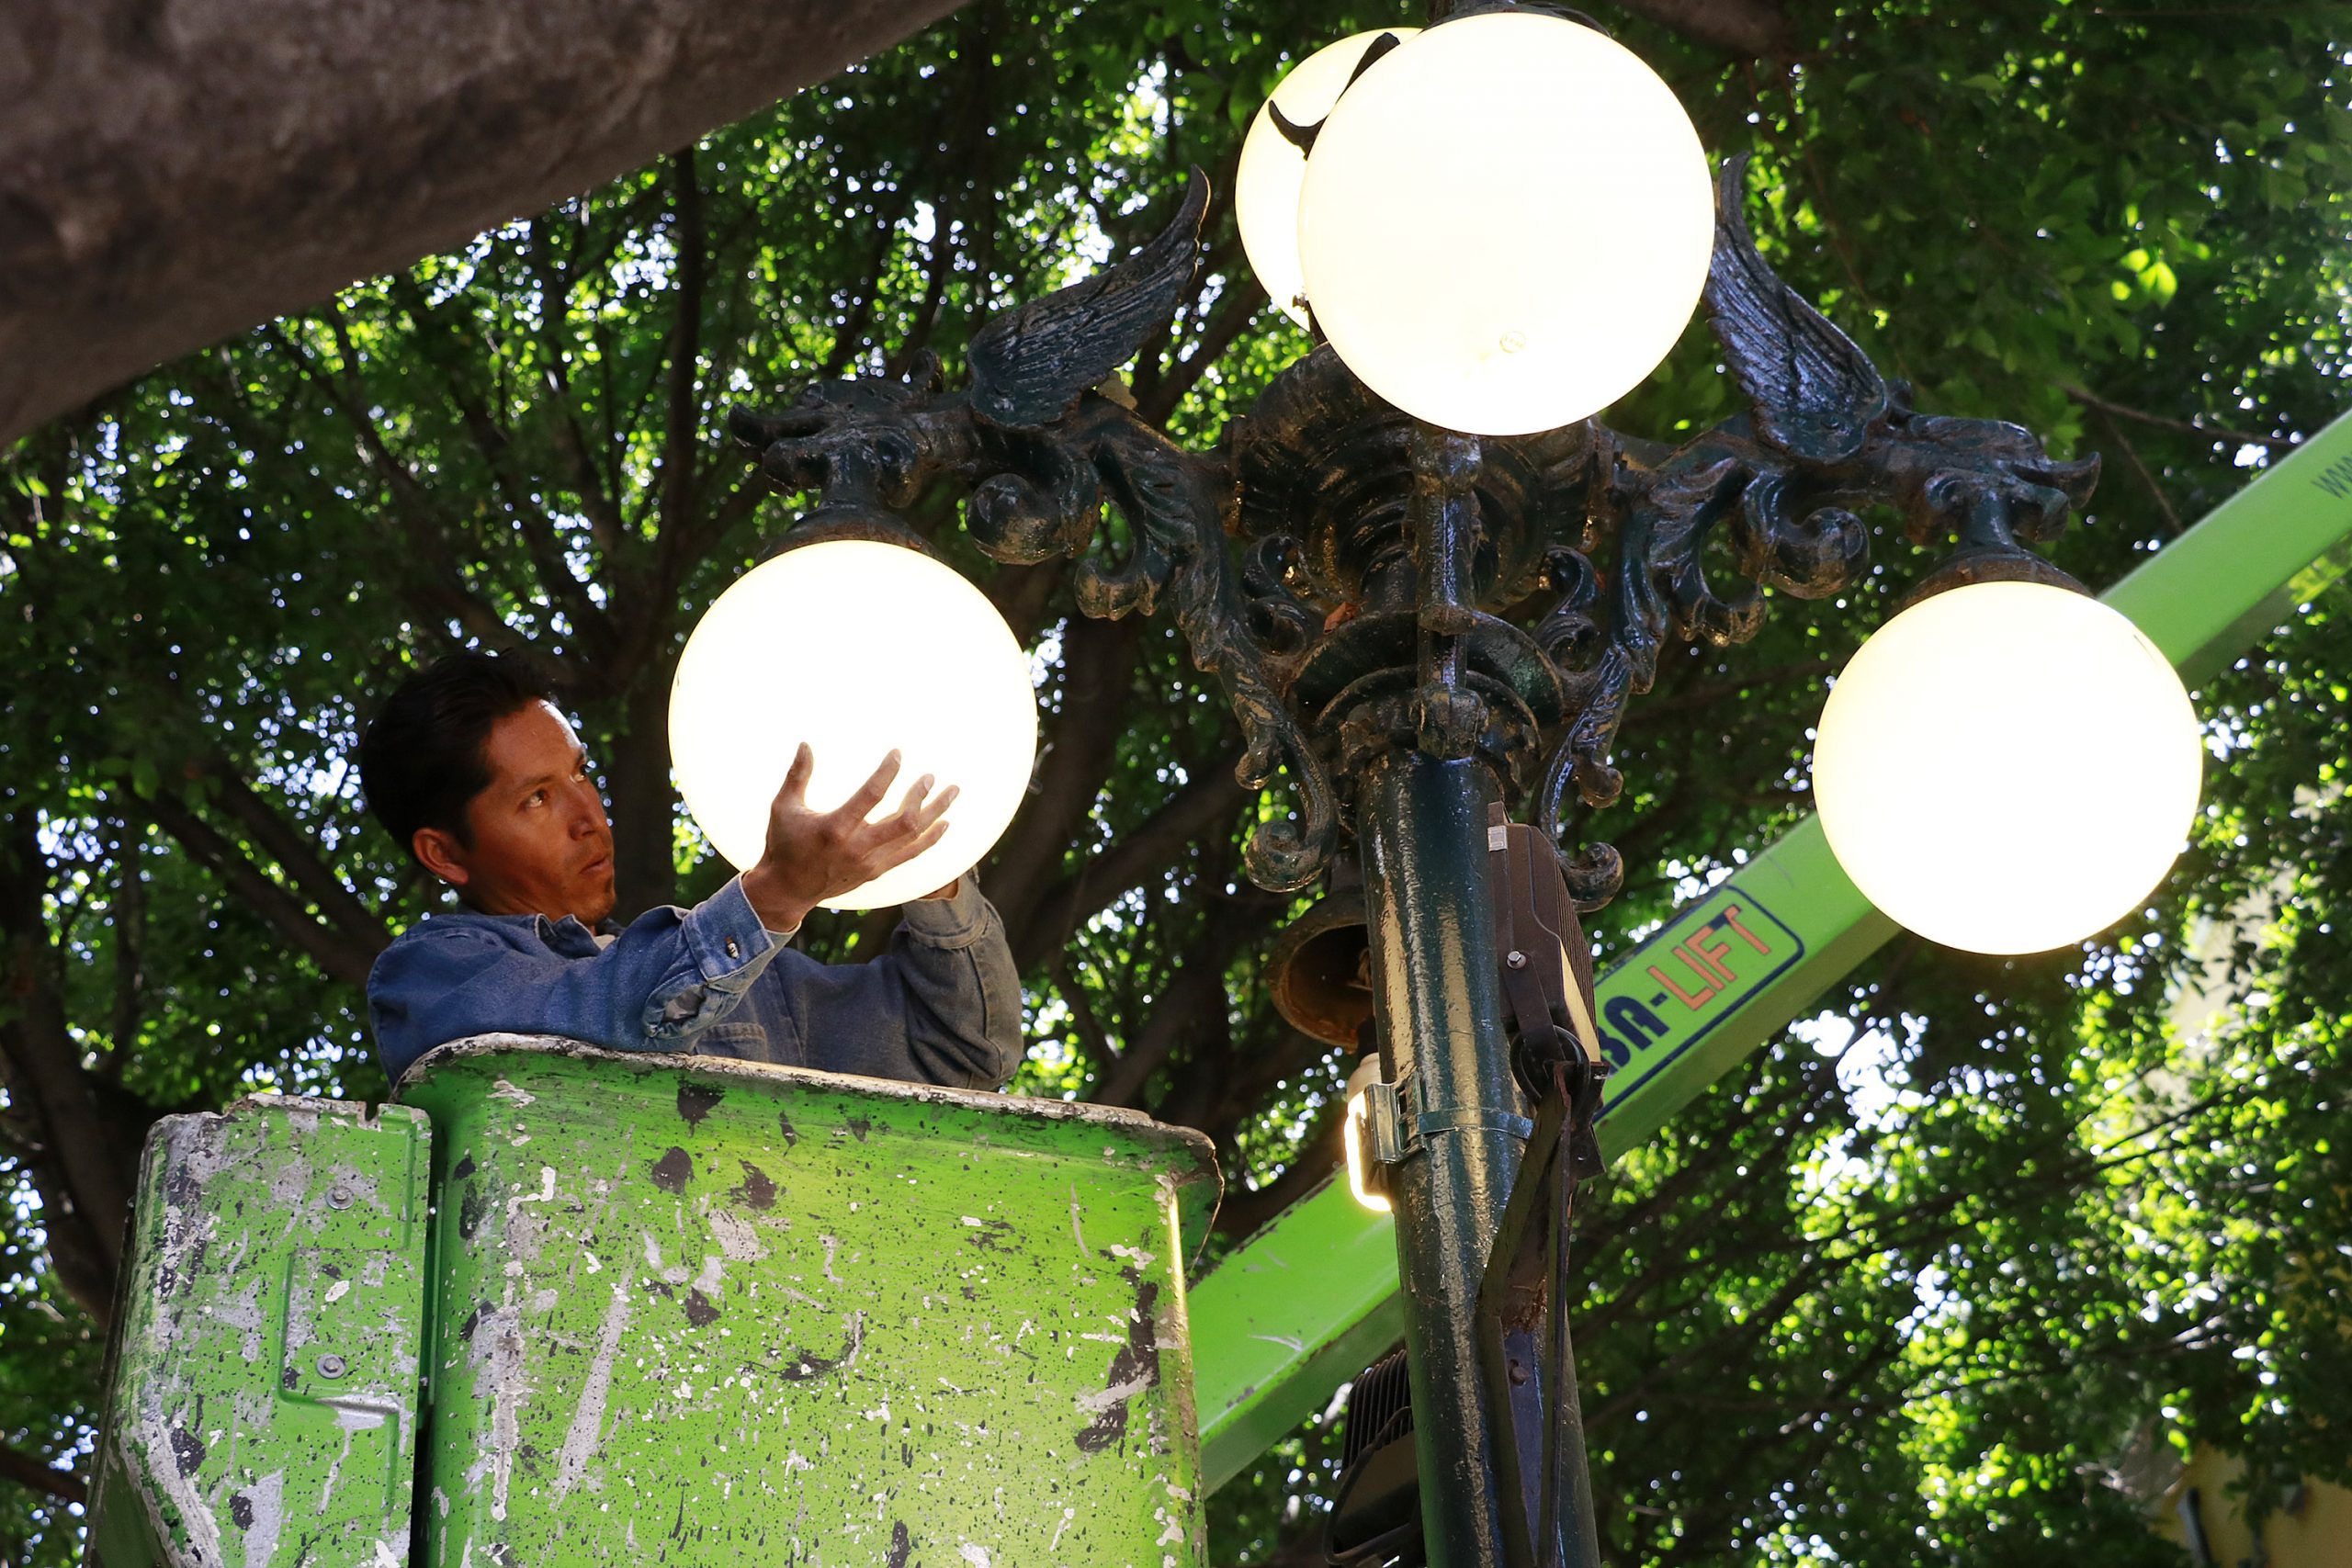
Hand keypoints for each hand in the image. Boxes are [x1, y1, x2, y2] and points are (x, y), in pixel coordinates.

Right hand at [740, 745, 957, 929]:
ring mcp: (871, 862)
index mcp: (836, 828)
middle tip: (931, 776)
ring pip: (913, 837)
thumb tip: (806, 744)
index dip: (888, 772)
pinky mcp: (876, 871)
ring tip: (952, 792)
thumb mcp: (784, 807)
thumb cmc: (783, 844)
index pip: (872, 795)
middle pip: (905, 820)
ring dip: (935, 813)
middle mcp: (858, 847)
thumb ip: (797, 775)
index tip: (898, 754)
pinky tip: (944, 824)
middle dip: (922, 796)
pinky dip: (931, 839)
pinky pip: (911, 854)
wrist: (788, 889)